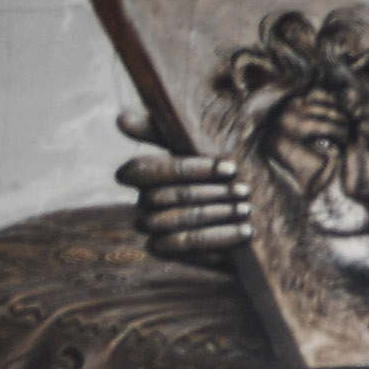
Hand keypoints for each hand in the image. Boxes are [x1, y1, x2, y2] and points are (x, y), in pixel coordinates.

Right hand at [117, 105, 248, 263]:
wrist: (248, 202)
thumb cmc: (216, 164)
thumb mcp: (198, 141)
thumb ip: (164, 125)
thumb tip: (120, 119)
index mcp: (141, 172)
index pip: (147, 170)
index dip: (187, 168)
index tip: (231, 166)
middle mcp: (141, 200)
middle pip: (166, 197)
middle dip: (210, 193)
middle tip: (245, 190)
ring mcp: (151, 227)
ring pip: (176, 223)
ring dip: (216, 216)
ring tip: (246, 210)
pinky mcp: (165, 250)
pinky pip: (184, 248)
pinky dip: (218, 240)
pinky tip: (244, 232)